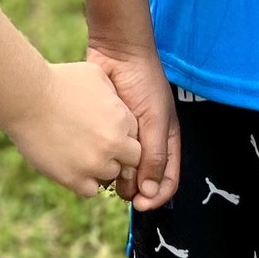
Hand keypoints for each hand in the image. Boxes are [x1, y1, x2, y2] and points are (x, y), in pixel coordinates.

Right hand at [1, 60, 141, 198]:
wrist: (26, 97)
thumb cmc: (58, 81)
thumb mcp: (95, 76)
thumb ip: (114, 94)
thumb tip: (118, 104)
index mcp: (121, 120)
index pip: (135, 138)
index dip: (121, 135)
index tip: (104, 131)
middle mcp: (113, 144)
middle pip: (129, 161)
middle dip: (117, 154)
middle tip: (95, 144)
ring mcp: (94, 164)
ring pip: (110, 176)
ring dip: (99, 168)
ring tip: (79, 152)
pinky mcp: (73, 179)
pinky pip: (90, 190)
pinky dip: (83, 181)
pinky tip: (71, 164)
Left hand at [89, 42, 179, 207]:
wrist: (117, 52)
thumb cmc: (143, 83)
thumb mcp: (155, 120)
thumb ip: (154, 155)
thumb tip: (150, 193)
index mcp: (166, 142)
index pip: (167, 180)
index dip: (156, 197)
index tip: (140, 205)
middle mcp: (147, 143)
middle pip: (142, 179)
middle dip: (132, 189)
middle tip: (117, 190)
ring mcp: (125, 136)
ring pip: (122, 169)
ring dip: (115, 177)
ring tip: (104, 176)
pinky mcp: (105, 129)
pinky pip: (104, 152)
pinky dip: (101, 160)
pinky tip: (92, 162)